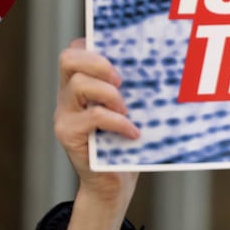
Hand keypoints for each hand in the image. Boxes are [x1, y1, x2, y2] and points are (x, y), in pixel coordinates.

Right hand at [55, 38, 139, 229]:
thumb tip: (165, 66)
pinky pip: (91, 117)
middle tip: (121, 80)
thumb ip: (135, 90)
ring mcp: (64, 114)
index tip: (122, 55)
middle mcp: (67, 95)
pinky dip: (116, 122)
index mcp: (82, 83)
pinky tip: (133, 132)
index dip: (95, 45)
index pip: (77, 49)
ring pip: (78, 84)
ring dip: (109, 93)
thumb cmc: (128, 142)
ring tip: (127, 108)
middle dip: (98, 62)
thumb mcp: (133, 110)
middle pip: (69, 59)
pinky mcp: (67, 135)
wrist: (113, 183)